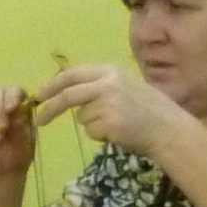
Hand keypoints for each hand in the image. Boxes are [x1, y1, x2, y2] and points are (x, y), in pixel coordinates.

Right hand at [0, 85, 36, 180]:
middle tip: (2, 129)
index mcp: (18, 103)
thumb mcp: (26, 143)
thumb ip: (22, 127)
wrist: (2, 171)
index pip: (14, 90)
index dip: (12, 96)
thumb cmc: (18, 154)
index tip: (11, 109)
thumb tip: (16, 111)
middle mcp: (0, 101)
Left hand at [36, 63, 186, 156]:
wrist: (167, 128)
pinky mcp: (109, 123)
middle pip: (68, 95)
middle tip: (39, 121)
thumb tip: (67, 93)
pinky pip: (92, 132)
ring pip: (82, 117)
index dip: (52, 85)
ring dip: (92, 125)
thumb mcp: (123, 86)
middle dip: (49, 109)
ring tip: (116, 124)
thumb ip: (98, 86)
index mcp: (110, 71)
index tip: (40, 96)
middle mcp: (107, 84)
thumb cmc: (146, 109)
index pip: (72, 74)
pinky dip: (100, 136)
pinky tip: (119, 132)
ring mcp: (108, 103)